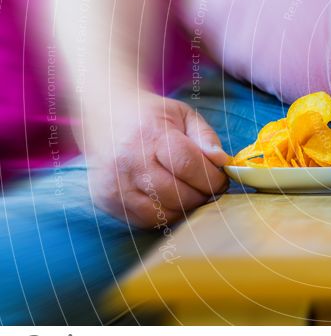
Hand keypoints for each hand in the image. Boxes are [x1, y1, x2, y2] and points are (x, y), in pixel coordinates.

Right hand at [85, 92, 229, 227]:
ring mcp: (116, 184)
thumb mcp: (182, 115)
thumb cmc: (149, 116)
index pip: (188, 165)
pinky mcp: (108, 201)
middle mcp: (129, 161)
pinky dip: (166, 214)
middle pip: (178, 193)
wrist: (102, 116)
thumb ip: (206, 137)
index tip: (222, 179)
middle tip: (209, 188)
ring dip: (186, 207)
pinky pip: (147, 220)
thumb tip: (222, 161)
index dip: (212, 177)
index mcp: (150, 135)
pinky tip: (171, 199)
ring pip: (164, 211)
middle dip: (202, 194)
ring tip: (191, 192)